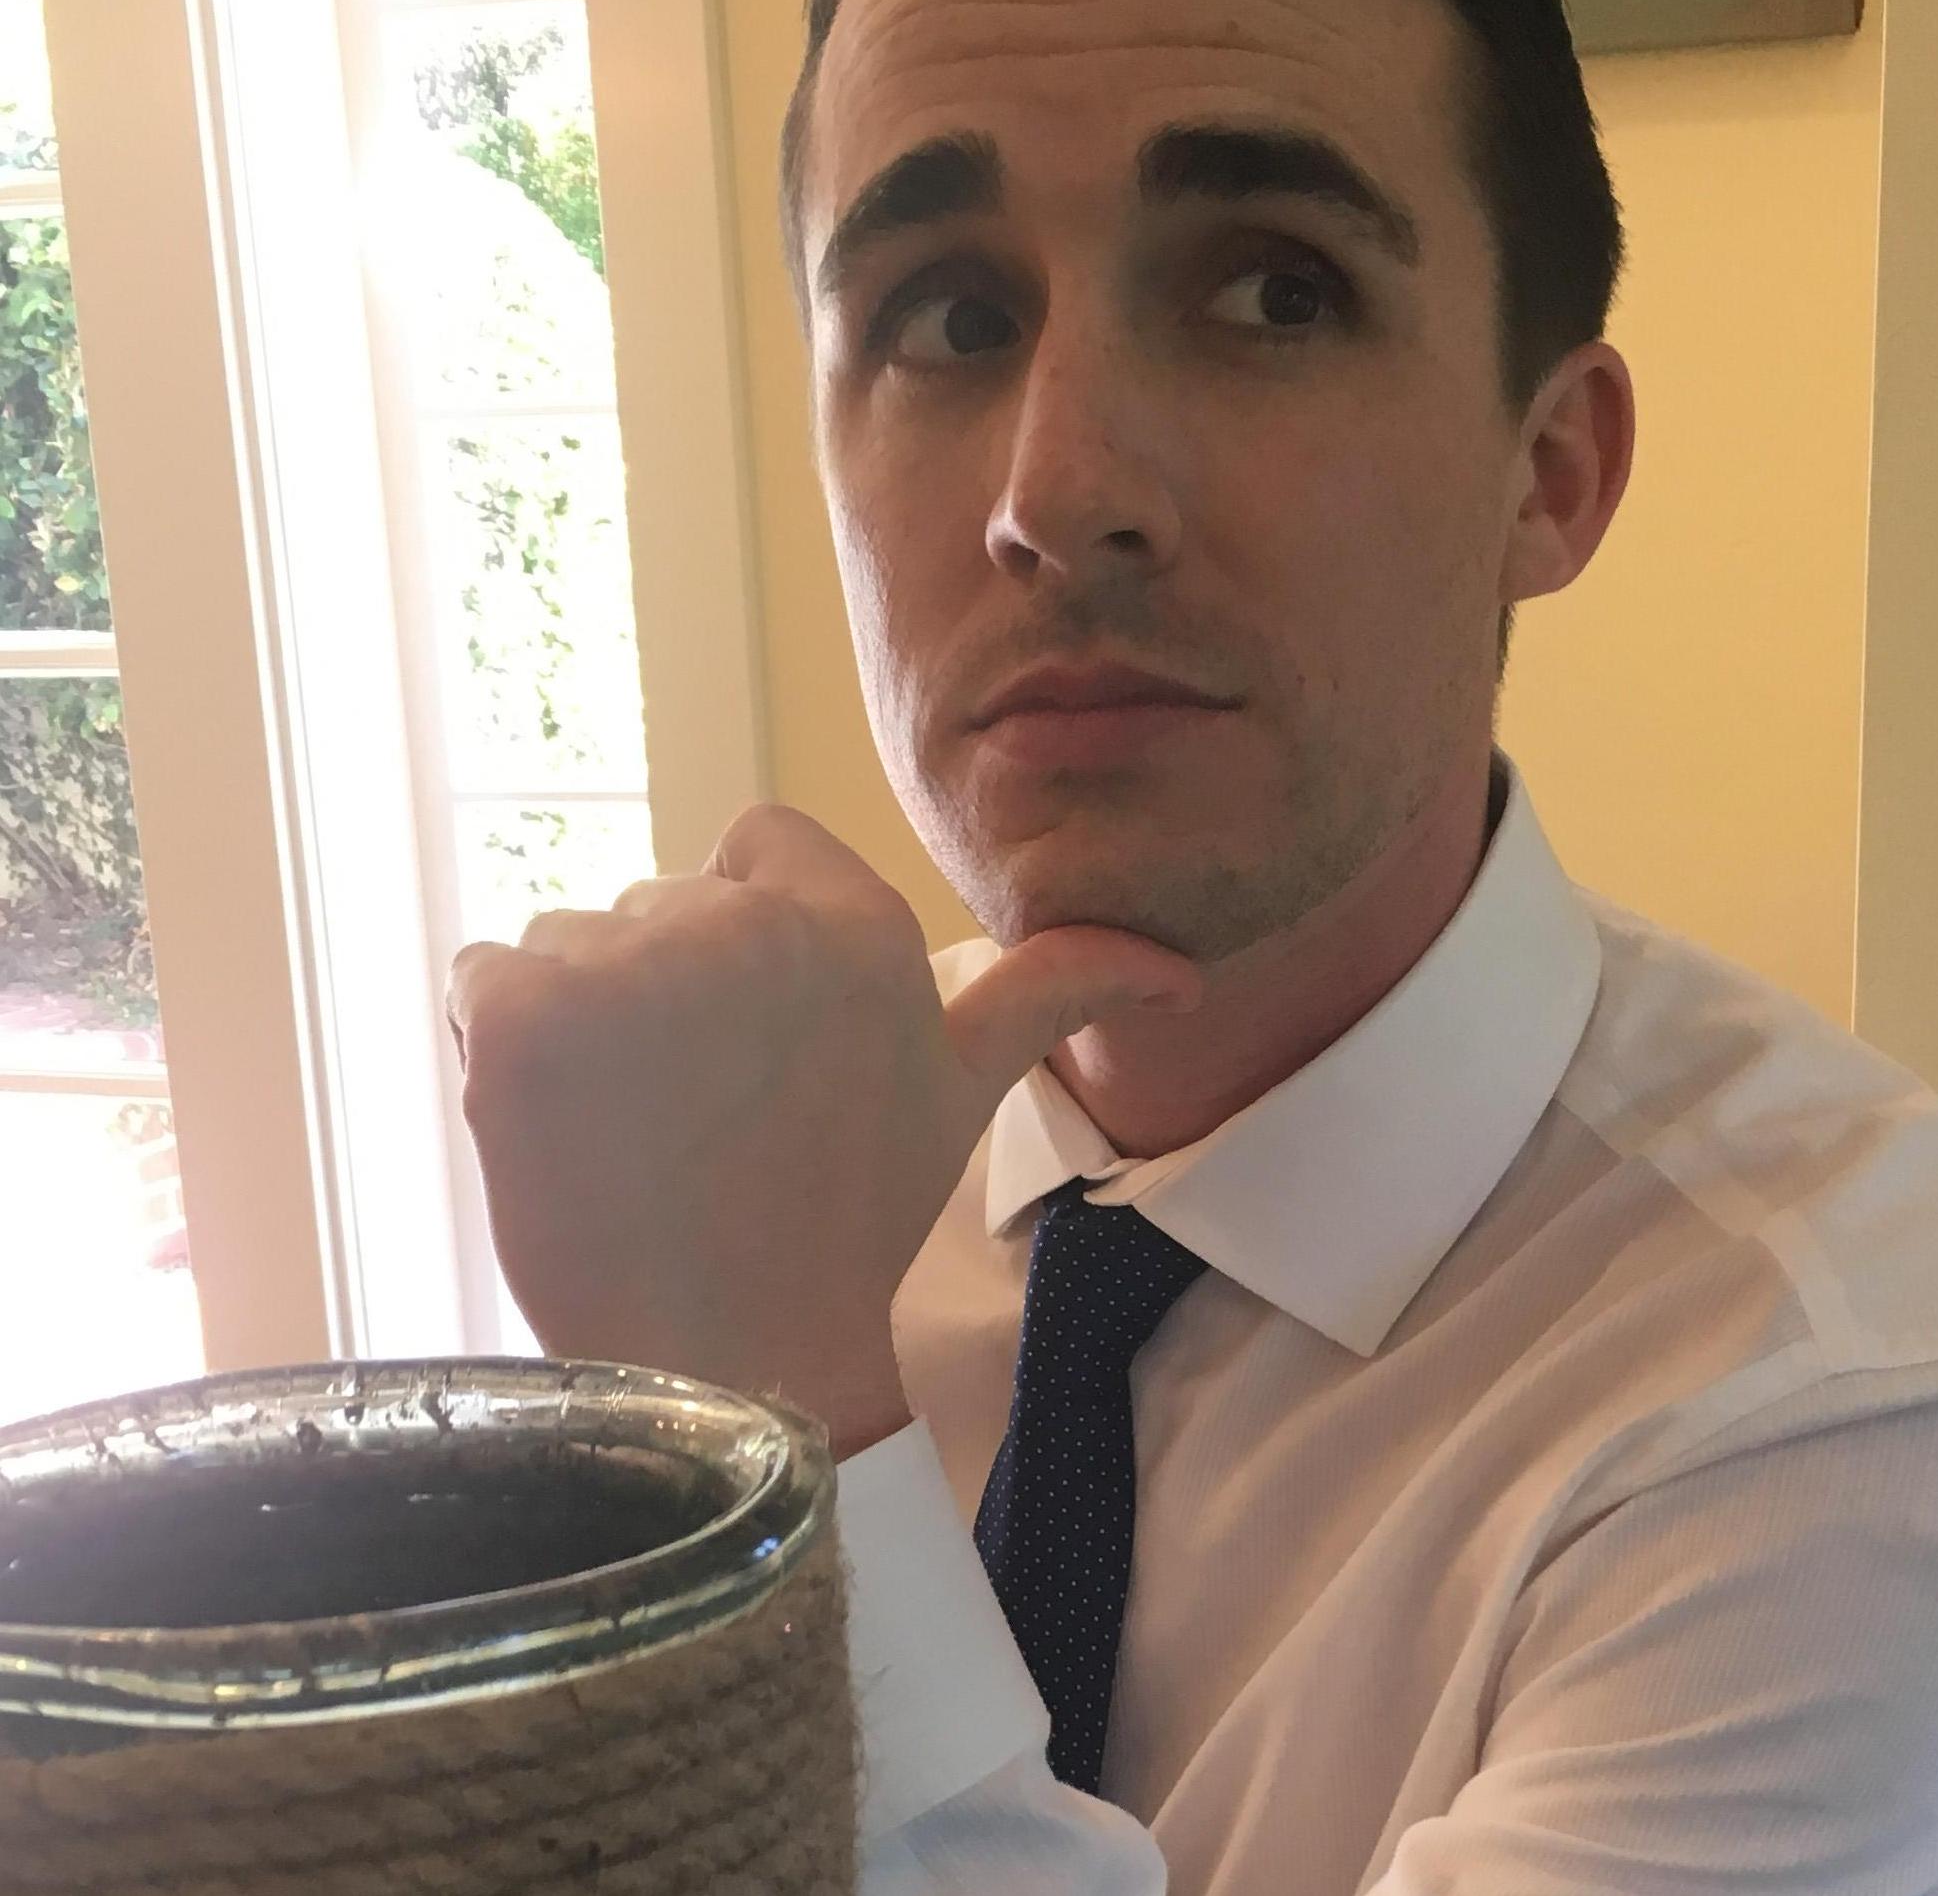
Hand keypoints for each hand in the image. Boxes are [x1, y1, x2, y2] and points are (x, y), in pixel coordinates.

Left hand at [446, 806, 1200, 1455]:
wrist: (739, 1367)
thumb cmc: (849, 1226)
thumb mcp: (964, 1090)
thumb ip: (1056, 993)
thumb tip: (1181, 973)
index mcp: (855, 920)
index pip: (754, 845)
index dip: (743, 934)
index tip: (758, 1038)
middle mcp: (745, 922)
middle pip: (655, 905)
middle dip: (660, 995)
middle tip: (699, 1116)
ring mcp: (627, 963)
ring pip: (569, 944)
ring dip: (581, 1030)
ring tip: (634, 1136)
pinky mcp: (522, 1017)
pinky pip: (482, 981)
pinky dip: (498, 1052)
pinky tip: (555, 1131)